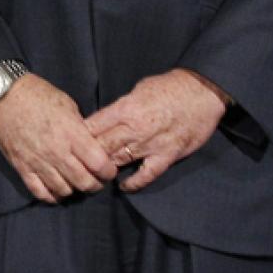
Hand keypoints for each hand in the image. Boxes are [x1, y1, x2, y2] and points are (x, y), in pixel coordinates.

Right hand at [0, 75, 116, 203]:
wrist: (3, 94)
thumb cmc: (37, 94)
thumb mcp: (67, 104)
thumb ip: (80, 128)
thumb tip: (90, 145)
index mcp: (71, 133)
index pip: (99, 164)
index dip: (108, 171)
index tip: (108, 169)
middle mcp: (56, 151)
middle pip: (84, 183)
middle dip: (95, 185)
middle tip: (95, 179)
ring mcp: (37, 161)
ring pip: (64, 190)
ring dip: (73, 189)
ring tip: (74, 182)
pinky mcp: (21, 166)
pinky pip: (39, 192)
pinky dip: (51, 196)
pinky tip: (56, 190)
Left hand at [86, 68, 227, 191]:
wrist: (202, 92)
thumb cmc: (169, 86)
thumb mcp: (138, 89)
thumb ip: (122, 106)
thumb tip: (106, 118)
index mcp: (125, 108)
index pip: (93, 125)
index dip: (80, 135)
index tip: (70, 142)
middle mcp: (134, 128)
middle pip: (102, 146)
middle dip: (88, 154)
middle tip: (78, 162)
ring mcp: (151, 144)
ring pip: (120, 160)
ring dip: (106, 168)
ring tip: (95, 174)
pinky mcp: (167, 155)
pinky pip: (147, 174)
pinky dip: (134, 182)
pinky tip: (123, 186)